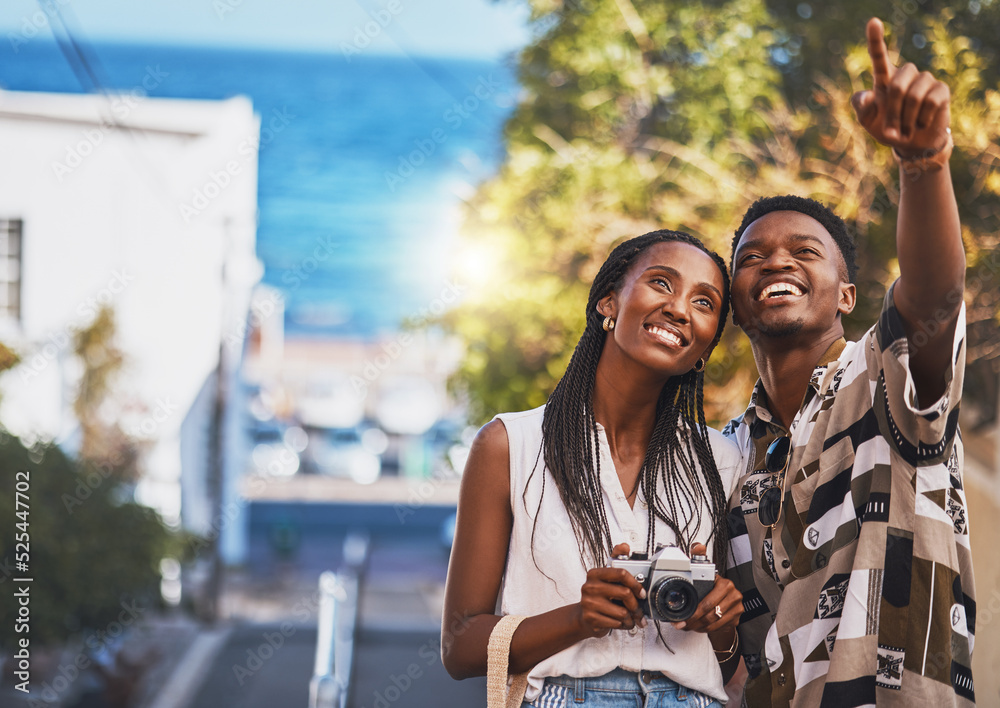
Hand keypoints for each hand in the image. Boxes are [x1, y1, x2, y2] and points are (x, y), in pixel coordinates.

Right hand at [576, 543, 645, 637]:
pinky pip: (616, 623)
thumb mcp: (606, 577)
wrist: (584, 617)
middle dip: (636, 604)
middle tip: (638, 608)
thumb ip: (616, 559)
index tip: (641, 592)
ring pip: (622, 611)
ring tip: (628, 617)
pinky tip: (620, 622)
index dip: (636, 584)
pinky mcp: (591, 619)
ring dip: (630, 617)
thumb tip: (624, 546)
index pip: (621, 573)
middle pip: (625, 593)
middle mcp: (590, 587)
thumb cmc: (599, 596)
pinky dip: (623, 625)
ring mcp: (589, 603)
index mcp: (595, 574)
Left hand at [671, 544, 741, 633]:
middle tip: (682, 624)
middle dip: (694, 620)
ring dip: (698, 626)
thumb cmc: (711, 587)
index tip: (684, 616)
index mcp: (725, 584)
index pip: (708, 601)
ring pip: (714, 622)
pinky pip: (719, 627)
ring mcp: (737, 608)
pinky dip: (706, 629)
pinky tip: (699, 626)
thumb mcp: (704, 571)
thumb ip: (699, 557)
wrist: (724, 601)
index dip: (694, 610)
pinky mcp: (737, 618)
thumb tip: (698, 546)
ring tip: (688, 625)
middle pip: (711, 613)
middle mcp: (734, 595)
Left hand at [850, 17, 950, 157]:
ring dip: (907, 118)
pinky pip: (930, 102)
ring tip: (906, 128)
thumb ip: (862, 108)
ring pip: (914, 95)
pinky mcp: (941, 90)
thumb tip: (867, 95)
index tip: (873, 22)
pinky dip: (922, 119)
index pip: (878, 56)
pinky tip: (921, 123)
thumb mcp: (868, 121)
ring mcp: (925, 80)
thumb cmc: (888, 128)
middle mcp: (905, 75)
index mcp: (884, 79)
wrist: (912, 144)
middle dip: (893, 112)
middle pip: (896, 86)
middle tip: (892, 130)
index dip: (875, 39)